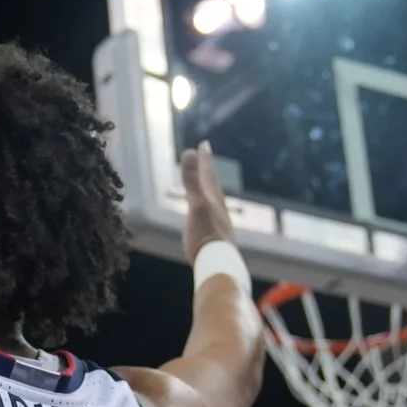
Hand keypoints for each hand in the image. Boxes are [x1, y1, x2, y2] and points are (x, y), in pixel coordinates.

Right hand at [179, 142, 237, 262]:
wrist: (216, 262)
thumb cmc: (205, 234)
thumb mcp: (197, 204)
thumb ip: (192, 180)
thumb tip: (189, 151)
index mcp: (213, 199)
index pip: (208, 174)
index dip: (205, 160)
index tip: (204, 144)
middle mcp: (217, 207)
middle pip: (212, 184)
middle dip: (207, 170)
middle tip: (206, 157)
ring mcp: (216, 221)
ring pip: (212, 199)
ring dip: (207, 188)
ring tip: (204, 182)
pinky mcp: (213, 234)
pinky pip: (208, 213)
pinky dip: (204, 206)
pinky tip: (203, 213)